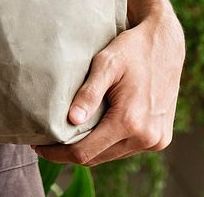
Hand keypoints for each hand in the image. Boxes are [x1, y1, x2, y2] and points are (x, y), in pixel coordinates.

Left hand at [33, 10, 184, 165]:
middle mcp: (146, 138)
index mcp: (130, 122)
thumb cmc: (131, 51)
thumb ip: (88, 93)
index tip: (38, 146)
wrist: (166, 46)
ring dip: (89, 149)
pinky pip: (126, 148)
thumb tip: (71, 120)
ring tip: (66, 135)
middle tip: (47, 142)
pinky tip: (93, 129)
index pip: (85, 152)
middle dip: (69, 153)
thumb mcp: (105, 65)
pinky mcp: (161, 138)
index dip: (57, 153)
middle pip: (97, 158)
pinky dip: (108, 143)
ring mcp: (156, 141)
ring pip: (112, 155)